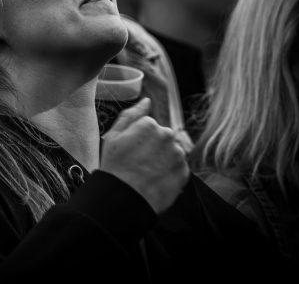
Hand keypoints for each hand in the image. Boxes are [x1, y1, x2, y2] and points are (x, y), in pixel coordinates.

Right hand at [100, 97, 189, 213]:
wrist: (124, 199)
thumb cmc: (115, 167)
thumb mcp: (114, 136)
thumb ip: (131, 115)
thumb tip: (147, 100)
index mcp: (150, 124)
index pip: (149, 126)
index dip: (138, 139)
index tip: (131, 151)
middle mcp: (168, 135)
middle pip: (162, 137)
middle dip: (153, 147)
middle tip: (138, 163)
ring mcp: (178, 154)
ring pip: (171, 152)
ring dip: (162, 159)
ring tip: (147, 173)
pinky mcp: (184, 172)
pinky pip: (178, 168)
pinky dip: (169, 173)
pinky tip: (155, 180)